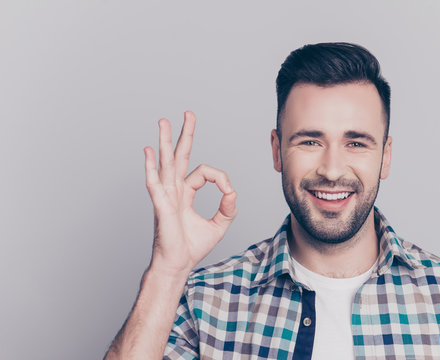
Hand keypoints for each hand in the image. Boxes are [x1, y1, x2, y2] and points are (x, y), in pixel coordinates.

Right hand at [144, 111, 236, 274]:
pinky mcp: (162, 205)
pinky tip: (148, 151)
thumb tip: (232, 192)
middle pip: (180, 156)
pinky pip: (155, 183)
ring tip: (164, 121)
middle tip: (189, 114)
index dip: (220, 179)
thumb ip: (228, 208)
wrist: (178, 264)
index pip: (204, 173)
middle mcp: (175, 190)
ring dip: (166, 141)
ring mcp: (166, 196)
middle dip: (185, 134)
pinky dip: (151, 167)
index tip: (228, 192)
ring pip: (166, 163)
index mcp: (186, 193)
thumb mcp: (218, 225)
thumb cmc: (192, 246)